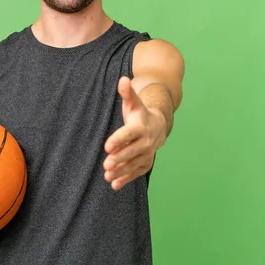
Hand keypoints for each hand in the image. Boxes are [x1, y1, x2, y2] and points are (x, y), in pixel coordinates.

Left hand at [103, 76, 166, 190]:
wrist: (158, 125)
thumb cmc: (140, 113)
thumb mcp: (133, 102)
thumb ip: (127, 93)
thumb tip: (123, 80)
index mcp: (140, 126)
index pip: (128, 134)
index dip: (118, 140)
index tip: (107, 146)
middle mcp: (146, 141)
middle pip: (132, 151)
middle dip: (119, 158)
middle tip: (106, 164)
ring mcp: (147, 153)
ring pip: (134, 163)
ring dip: (121, 171)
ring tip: (107, 175)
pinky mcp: (145, 162)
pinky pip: (136, 172)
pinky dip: (126, 179)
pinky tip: (114, 184)